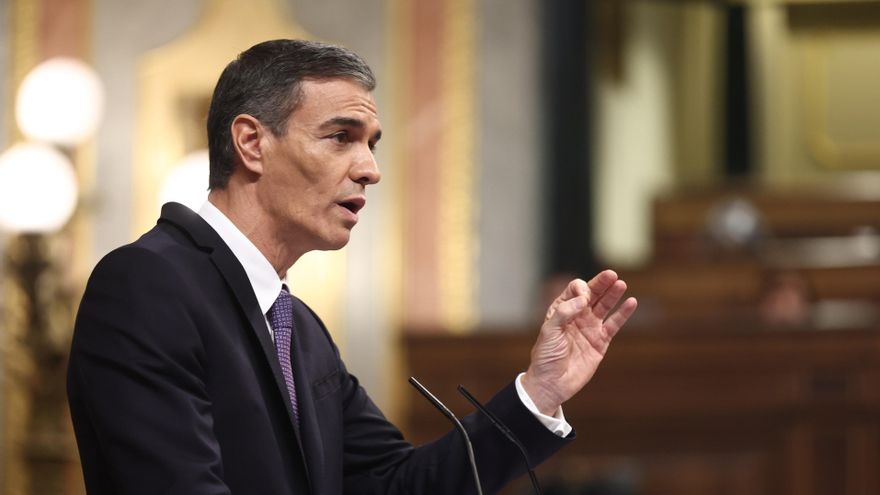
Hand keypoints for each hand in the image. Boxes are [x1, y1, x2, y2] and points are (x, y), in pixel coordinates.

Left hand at [521, 270, 636, 414]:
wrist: (552, 383)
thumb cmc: (546, 357)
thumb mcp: (548, 332)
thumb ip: (564, 313)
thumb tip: (583, 299)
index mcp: (561, 310)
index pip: (575, 290)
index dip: (581, 290)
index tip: (583, 300)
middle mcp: (577, 316)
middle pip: (592, 294)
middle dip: (601, 284)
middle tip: (612, 274)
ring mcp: (590, 328)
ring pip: (604, 306)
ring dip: (613, 295)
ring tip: (621, 284)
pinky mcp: (601, 342)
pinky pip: (614, 325)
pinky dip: (623, 314)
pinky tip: (631, 302)